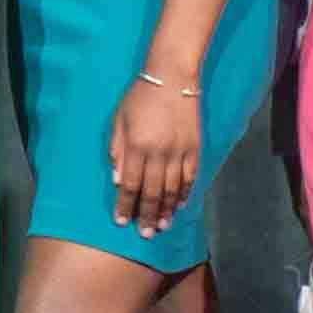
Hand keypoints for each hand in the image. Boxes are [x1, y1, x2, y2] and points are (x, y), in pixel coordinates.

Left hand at [107, 74, 206, 233]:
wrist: (172, 78)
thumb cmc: (139, 97)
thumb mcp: (119, 120)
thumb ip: (117, 149)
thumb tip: (117, 180)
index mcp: (137, 146)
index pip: (130, 184)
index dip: (125, 205)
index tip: (121, 221)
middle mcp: (158, 153)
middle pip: (151, 192)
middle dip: (146, 215)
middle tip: (144, 234)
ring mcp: (179, 152)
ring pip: (172, 189)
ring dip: (165, 210)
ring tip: (161, 227)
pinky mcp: (195, 148)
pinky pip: (190, 178)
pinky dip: (184, 194)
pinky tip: (178, 206)